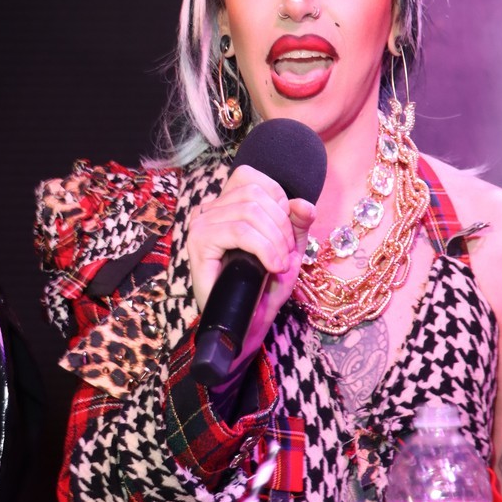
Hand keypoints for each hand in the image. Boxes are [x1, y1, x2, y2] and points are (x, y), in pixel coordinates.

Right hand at [187, 163, 315, 362]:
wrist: (248, 324)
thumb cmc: (265, 287)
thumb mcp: (290, 249)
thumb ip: (298, 222)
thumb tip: (303, 203)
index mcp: (228, 205)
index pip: (253, 177)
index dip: (279, 201)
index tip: (286, 234)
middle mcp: (210, 209)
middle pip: (255, 193)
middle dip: (281, 225)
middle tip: (285, 254)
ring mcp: (201, 224)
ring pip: (249, 211)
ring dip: (275, 240)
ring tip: (279, 264)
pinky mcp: (199, 243)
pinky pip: (240, 231)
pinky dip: (264, 248)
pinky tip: (272, 266)